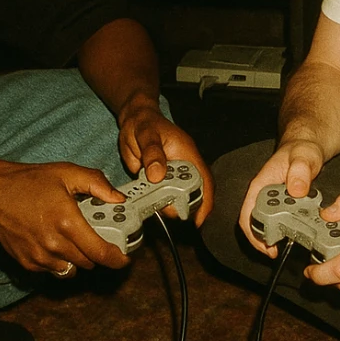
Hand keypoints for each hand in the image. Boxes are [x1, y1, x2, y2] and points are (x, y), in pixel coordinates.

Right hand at [0, 161, 130, 273]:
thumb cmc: (30, 181)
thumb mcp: (67, 173)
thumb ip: (97, 184)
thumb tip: (119, 198)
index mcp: (67, 222)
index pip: (100, 252)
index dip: (117, 259)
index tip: (124, 258)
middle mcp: (54, 244)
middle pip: (89, 262)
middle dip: (96, 251)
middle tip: (93, 234)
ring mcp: (39, 256)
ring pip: (72, 269)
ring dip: (77, 257)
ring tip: (70, 235)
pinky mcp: (27, 263)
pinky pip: (53, 270)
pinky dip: (59, 260)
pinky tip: (53, 240)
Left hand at [116, 98, 214, 225]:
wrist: (134, 119)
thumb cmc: (143, 122)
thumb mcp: (146, 134)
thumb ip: (152, 153)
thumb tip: (156, 176)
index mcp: (187, 155)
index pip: (204, 181)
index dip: (205, 202)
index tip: (198, 221)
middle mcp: (183, 166)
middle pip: (192, 194)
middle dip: (184, 209)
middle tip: (168, 215)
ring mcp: (171, 173)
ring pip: (177, 197)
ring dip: (169, 206)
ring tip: (155, 209)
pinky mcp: (160, 178)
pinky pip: (162, 194)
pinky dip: (158, 202)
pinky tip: (149, 206)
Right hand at [237, 137, 324, 256]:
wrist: (307, 146)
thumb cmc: (302, 149)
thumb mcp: (304, 156)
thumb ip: (301, 169)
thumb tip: (296, 190)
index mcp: (262, 184)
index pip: (247, 213)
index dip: (253, 234)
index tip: (266, 247)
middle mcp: (265, 194)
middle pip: (256, 223)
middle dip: (264, 240)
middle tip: (278, 252)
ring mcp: (274, 200)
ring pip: (269, 224)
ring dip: (276, 236)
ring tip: (290, 244)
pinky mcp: (285, 204)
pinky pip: (282, 220)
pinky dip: (288, 229)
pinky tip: (299, 234)